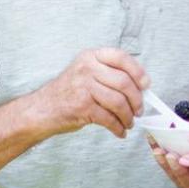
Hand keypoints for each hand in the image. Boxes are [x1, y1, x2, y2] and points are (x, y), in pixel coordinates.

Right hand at [33, 47, 147, 138]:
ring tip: (128, 123)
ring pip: (118, 102)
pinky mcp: (82, 106)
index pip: (120, 57)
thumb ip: (109, 74)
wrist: (42, 108)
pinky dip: (118, 128)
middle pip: (123, 82)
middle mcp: (87, 68)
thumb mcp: (85, 72)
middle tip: (138, 110)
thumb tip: (140, 87)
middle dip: (136, 100)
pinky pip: (109, 118)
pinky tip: (119, 131)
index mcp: (91, 56)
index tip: (146, 85)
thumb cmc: (68, 92)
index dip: (137, 71)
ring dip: (128, 116)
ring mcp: (83, 86)